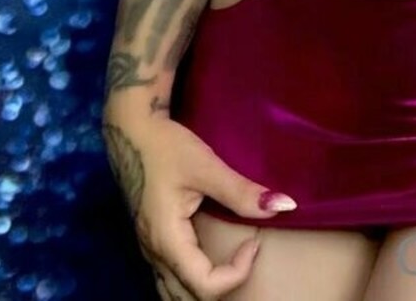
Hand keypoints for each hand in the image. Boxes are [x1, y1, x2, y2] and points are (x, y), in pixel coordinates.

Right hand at [102, 111, 296, 300]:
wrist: (132, 132)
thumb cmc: (166, 147)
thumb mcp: (206, 166)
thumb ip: (241, 191)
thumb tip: (283, 206)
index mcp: (167, 241)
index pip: (205, 286)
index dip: (237, 273)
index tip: (254, 242)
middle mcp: (154, 254)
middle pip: (188, 299)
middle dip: (223, 286)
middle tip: (246, 255)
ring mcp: (150, 250)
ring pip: (174, 293)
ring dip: (206, 288)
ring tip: (232, 262)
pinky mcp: (152, 241)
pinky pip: (170, 278)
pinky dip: (193, 280)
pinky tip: (210, 259)